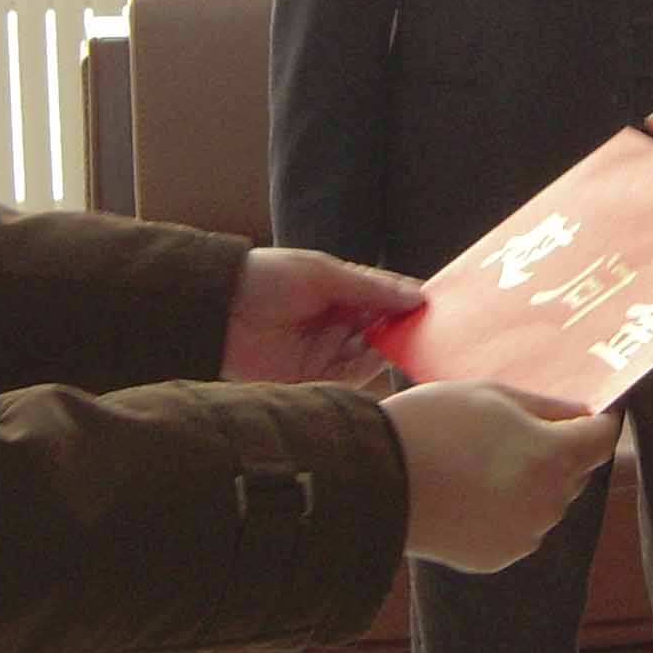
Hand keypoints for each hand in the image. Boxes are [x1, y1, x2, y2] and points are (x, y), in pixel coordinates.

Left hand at [222, 247, 423, 385]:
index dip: (408, 301)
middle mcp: (337, 323)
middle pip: (383, 329)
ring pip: (371, 354)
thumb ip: (368, 287)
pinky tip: (378, 358)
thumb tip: (415, 295)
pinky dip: (365, 370)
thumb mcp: (322, 273)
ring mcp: (326, 351)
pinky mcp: (312, 377)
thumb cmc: (266, 278)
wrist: (217, 308)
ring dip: (387, 348)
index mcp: (341, 292)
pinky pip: (348, 378)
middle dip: (403, 328)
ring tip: (402, 340)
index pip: (384, 298)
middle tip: (428, 330)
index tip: (436, 306)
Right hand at [386, 381, 620, 571]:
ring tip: (482, 460)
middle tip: (519, 429)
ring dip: (532, 481)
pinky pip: (519, 527)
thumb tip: (583, 413)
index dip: (601, 421)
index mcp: (552, 457)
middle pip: (576, 471)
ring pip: (547, 501)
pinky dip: (507, 509)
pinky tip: (469, 491)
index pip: (603, 439)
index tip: (592, 411)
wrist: (373, 482)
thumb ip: (547, 406)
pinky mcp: (498, 556)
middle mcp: (547, 503)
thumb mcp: (491, 395)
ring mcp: (524, 535)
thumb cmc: (430, 425)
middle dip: (561, 450)